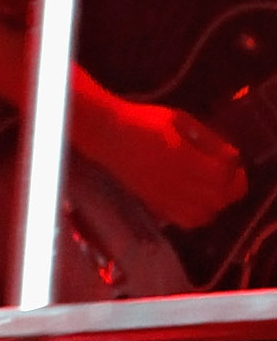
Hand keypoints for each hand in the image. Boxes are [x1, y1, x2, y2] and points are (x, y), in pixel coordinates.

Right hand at [88, 98, 245, 228]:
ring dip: (215, 203)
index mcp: (183, 157)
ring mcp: (165, 197)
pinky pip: (184, 221)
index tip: (229, 156)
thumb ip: (206, 138)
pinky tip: (196, 202)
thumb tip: (228, 155)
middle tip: (228, 174)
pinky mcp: (155, 204)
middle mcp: (176, 182)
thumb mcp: (179, 119)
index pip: (222, 172)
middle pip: (217, 197)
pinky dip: (197, 215)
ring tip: (213, 190)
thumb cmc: (143, 121)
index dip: (232, 165)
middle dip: (229, 186)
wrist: (107, 136)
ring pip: (204, 214)